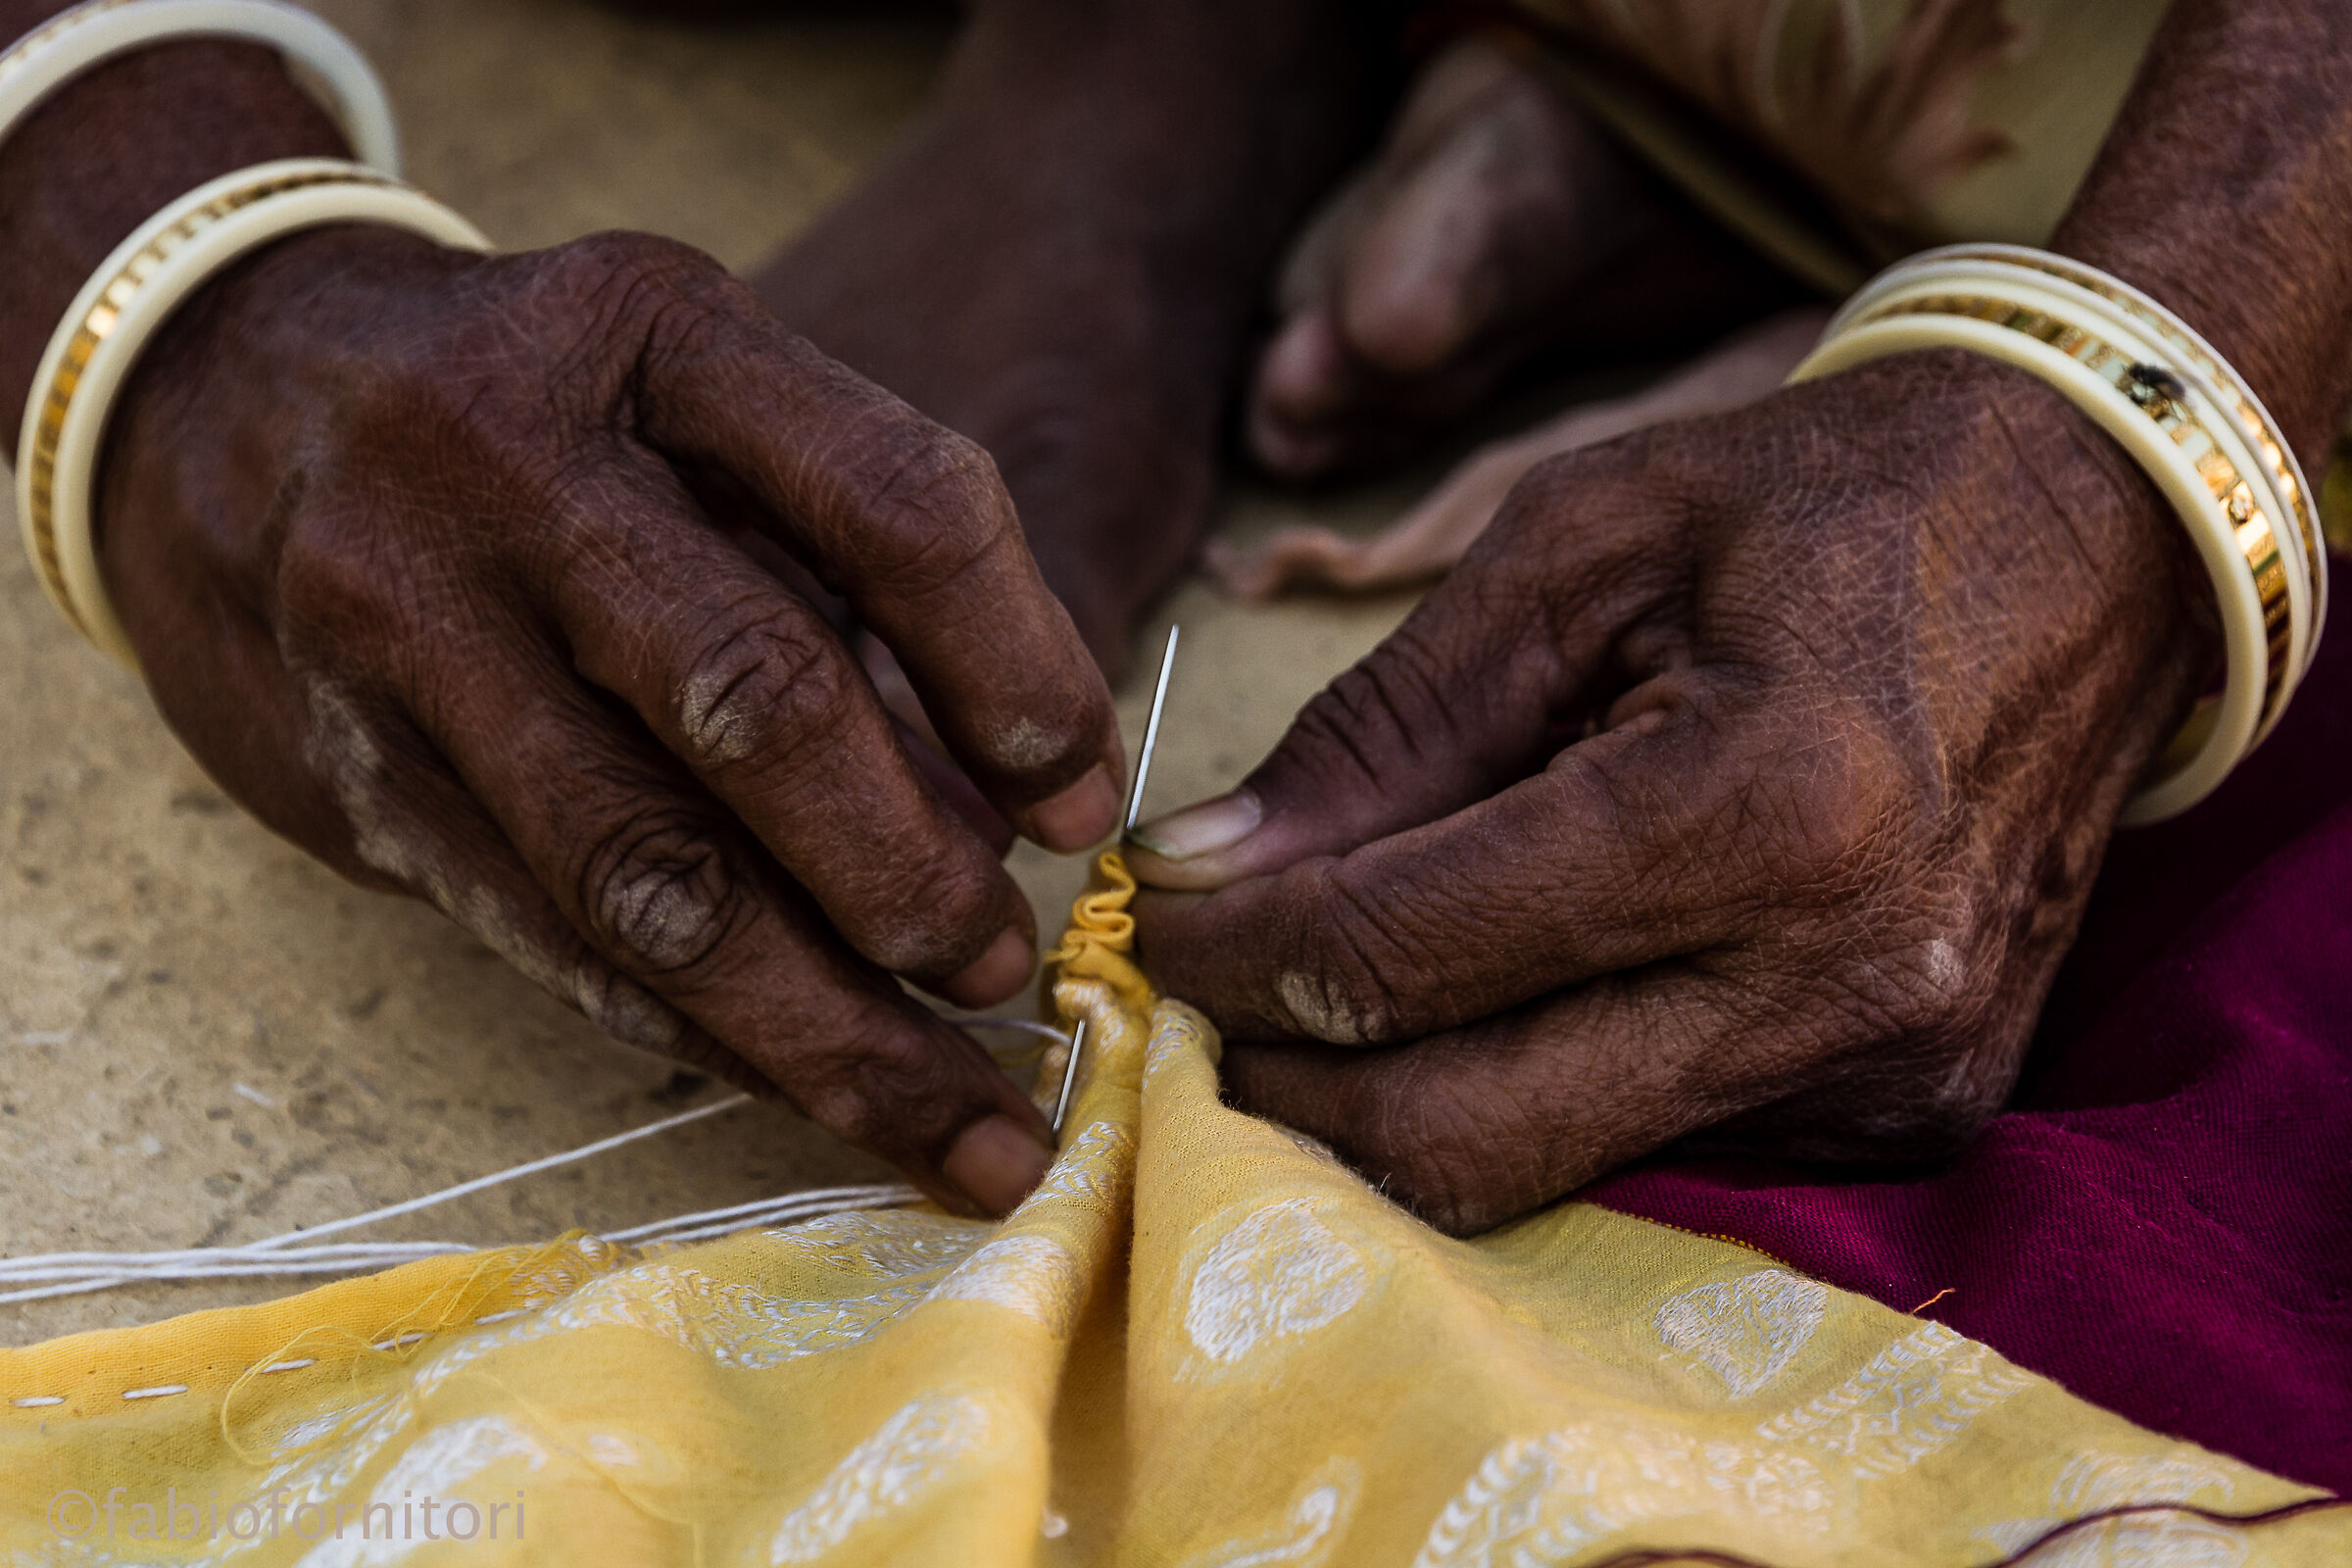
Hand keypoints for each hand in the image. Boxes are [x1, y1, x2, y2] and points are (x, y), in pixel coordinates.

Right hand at [99, 225, 1123, 1213]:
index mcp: (657, 331)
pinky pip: (550, 940)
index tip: (1084, 802)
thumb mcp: (710, 408)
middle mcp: (512, 468)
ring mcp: (408, 626)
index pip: (898, 507)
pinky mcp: (356, 774)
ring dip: (822, 1020)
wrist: (226, 405)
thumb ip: (863, 576)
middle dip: (911, 874)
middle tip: (1005, 965)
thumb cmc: (551, 417)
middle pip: (759, 704)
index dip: (1021, 673)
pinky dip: (702, 1033)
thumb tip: (1027, 807)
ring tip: (951, 1101)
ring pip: (643, 874)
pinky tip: (808, 1083)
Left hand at [1131, 351, 2214, 1232]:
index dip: (1236, 950)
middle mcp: (1840, 981)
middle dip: (1290, 1079)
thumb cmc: (1821, 502)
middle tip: (1210, 989)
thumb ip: (1385, 724)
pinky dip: (1540, 1077)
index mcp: (1763, 807)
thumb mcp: (1580, 542)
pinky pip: (1654, 1144)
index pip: (1414, 951)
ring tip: (1345, 970)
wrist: (2096, 540)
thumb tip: (1205, 868)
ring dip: (1401, 1091)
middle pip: (1465, 1132)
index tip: (1147, 915)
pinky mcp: (1914, 1108)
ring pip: (1547, 1167)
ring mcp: (1891, 1071)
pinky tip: (1520, 975)